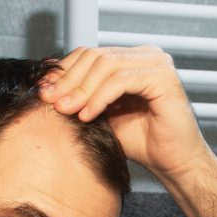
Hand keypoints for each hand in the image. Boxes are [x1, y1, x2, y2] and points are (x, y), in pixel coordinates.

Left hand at [39, 46, 215, 179]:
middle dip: (68, 80)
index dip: (63, 71)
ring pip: (105, 65)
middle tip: (50, 101)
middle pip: (95, 55)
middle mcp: (146, 55)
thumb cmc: (142, 141)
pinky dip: (100, 97)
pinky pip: (121, 80)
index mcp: (132, 59)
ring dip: (81, 89)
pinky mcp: (163, 77)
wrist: (173, 162)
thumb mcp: (102, 113)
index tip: (43, 92)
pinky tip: (88, 115)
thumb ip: (81, 96)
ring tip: (66, 110)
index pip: (89, 54)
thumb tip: (47, 86)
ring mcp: (157, 63)